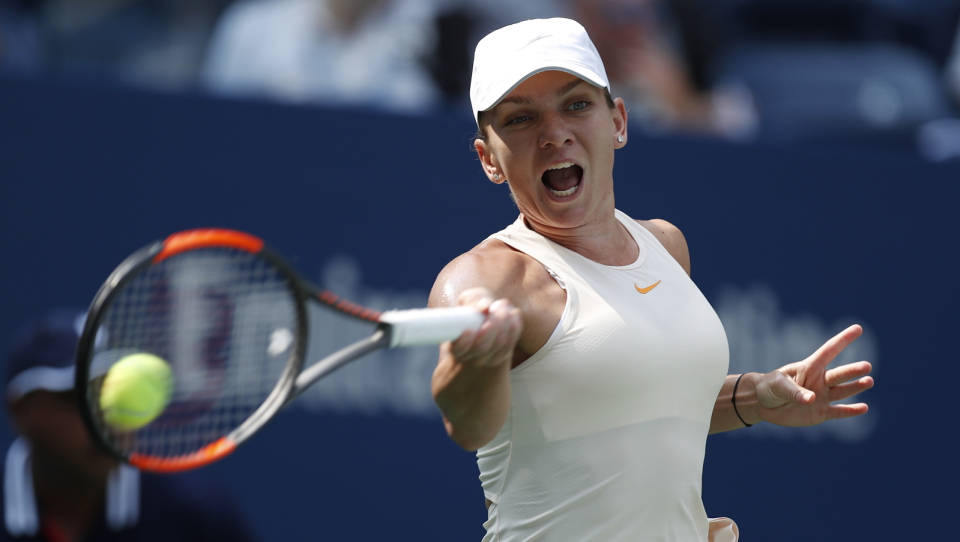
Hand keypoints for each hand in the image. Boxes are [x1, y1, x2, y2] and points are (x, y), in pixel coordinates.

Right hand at [447, 287, 521, 369]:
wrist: (484, 319)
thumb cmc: (472, 309)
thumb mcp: (468, 300)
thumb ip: (472, 301)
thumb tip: (484, 306)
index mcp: (455, 345)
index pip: (457, 349)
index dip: (464, 342)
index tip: (469, 329)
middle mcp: (469, 356)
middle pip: (482, 346)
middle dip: (493, 324)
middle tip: (498, 304)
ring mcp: (486, 359)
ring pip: (498, 344)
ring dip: (505, 322)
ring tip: (504, 304)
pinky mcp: (501, 356)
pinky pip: (510, 344)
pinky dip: (514, 328)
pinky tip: (515, 314)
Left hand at [753, 325, 873, 426]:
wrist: (764, 405)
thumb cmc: (770, 387)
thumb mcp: (778, 385)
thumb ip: (794, 391)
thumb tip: (812, 399)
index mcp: (809, 368)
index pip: (829, 351)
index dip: (843, 339)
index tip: (858, 328)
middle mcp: (819, 381)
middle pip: (839, 374)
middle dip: (853, 371)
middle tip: (867, 366)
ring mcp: (822, 397)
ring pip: (843, 391)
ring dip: (855, 387)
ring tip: (869, 381)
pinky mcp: (821, 413)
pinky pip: (839, 412)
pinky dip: (851, 411)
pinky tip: (864, 408)